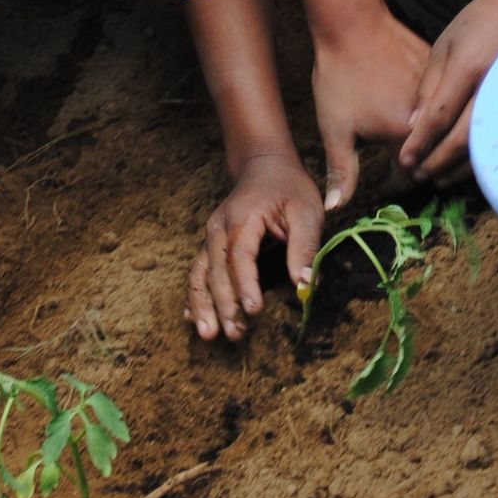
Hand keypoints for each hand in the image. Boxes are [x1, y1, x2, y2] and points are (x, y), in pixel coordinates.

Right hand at [185, 150, 324, 343]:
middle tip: (234, 333)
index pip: (240, 256)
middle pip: (216, 270)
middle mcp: (220, 228)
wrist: (264, 164)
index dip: (245, 285)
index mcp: (243, 218)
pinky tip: (190, 317)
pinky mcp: (211, 244)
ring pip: (199, 273)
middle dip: (223, 304)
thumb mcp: (307, 212)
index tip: (254, 311)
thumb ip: (305, 247)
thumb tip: (305, 286)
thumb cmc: (289, 189)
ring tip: (207, 334)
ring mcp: (211, 236)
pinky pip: (196, 271)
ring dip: (201, 304)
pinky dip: (193, 294)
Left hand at [310, 0, 429, 212]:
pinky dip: (433, 104)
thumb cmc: (339, 77)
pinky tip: (412, 101)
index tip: (391, 177)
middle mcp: (432, 115)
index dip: (403, 178)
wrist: (351, 22)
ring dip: (429, 131)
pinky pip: (443, 97)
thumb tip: (333, 210)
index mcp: (407, 135)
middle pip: (433, 150)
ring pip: (441, 123)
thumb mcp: (335, 129)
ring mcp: (440, 88)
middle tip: (397, 155)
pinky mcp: (441, 69)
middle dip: (419, 157)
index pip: (416, 173)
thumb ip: (342, 172)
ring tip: (405, 128)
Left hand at [399, 0, 497, 181]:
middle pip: (462, 139)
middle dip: (437, 162)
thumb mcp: (446, 45)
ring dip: (458, 169)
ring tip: (437, 179)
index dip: (420, 142)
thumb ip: (429, 85)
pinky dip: (482, 160)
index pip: (439, 116)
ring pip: (485, 147)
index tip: (404, 160)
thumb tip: (413, 126)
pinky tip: (466, 168)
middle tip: (416, 176)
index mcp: (469, 67)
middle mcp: (493, 87)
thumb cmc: (480, 22)